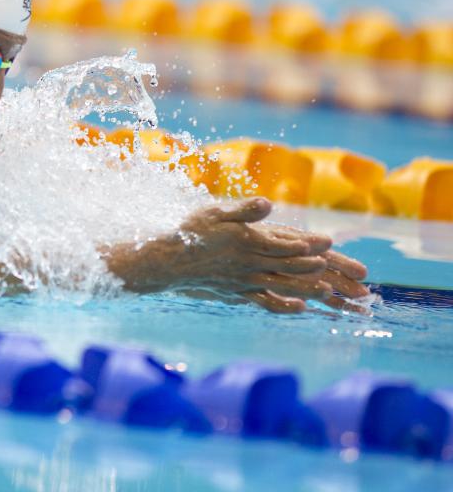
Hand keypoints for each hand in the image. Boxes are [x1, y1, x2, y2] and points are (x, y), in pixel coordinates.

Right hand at [106, 198, 369, 313]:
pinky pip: (265, 301)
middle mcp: (251, 264)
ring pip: (285, 285)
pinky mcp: (237, 293)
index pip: (285, 243)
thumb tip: (268, 204)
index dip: (308, 244)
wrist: (164, 265)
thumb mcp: (214, 212)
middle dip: (324, 270)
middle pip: (293, 267)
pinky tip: (300, 308)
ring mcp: (245, 281)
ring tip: (335, 293)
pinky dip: (284, 304)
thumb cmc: (188, 234)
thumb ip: (243, 210)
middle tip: (349, 275)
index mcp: (248, 241)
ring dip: (312, 289)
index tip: (330, 244)